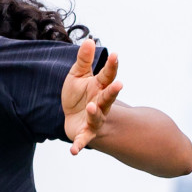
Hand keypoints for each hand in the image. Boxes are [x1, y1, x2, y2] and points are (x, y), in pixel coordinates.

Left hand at [61, 40, 121, 154]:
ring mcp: (94, 119)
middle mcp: (100, 104)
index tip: (115, 55)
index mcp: (100, 88)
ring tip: (92, 107)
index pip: (108, 75)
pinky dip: (78, 145)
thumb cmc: (79, 94)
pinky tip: (73, 152)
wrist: (74, 117)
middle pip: (108, 97)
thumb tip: (88, 39)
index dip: (112, 66)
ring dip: (96, 113)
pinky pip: (82, 140)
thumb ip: (83, 60)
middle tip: (118, 84)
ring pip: (97, 116)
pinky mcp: (84, 133)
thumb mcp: (78, 75)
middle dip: (112, 91)